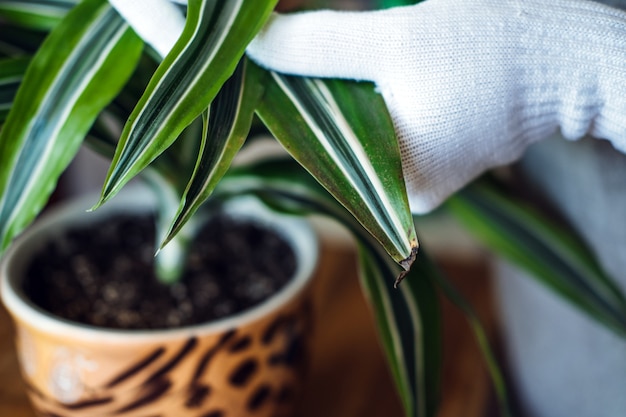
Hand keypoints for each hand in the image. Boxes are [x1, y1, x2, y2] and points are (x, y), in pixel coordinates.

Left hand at [247, 0, 625, 212]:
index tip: (269, 48)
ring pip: (366, 125)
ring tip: (365, 50)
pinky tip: (393, 69)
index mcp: (393, 184)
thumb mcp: (395, 39)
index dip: (288, 87)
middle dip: (324, 82)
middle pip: (339, 132)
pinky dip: (383, 93)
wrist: (572, 58)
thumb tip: (253, 46)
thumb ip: (319, 46)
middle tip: (317, 37)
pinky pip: (392, 125)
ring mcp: (426, 178)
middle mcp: (406, 195)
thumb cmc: (493, 47)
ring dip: (355, 84)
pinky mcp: (442, 157)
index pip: (313, 137)